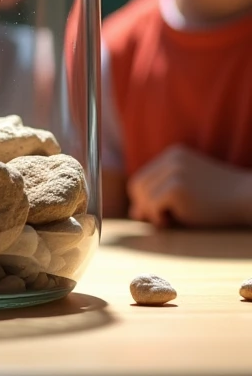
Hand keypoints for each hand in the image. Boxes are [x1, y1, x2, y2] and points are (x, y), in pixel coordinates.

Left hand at [127, 144, 251, 227]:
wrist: (245, 198)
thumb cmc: (217, 200)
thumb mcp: (188, 188)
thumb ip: (161, 194)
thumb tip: (134, 214)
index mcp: (173, 154)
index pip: (143, 177)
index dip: (143, 198)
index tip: (156, 214)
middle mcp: (171, 159)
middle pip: (137, 184)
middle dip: (143, 205)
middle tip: (160, 220)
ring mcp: (174, 171)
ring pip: (142, 195)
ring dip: (151, 212)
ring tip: (168, 220)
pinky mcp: (177, 188)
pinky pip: (152, 205)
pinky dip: (157, 216)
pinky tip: (171, 221)